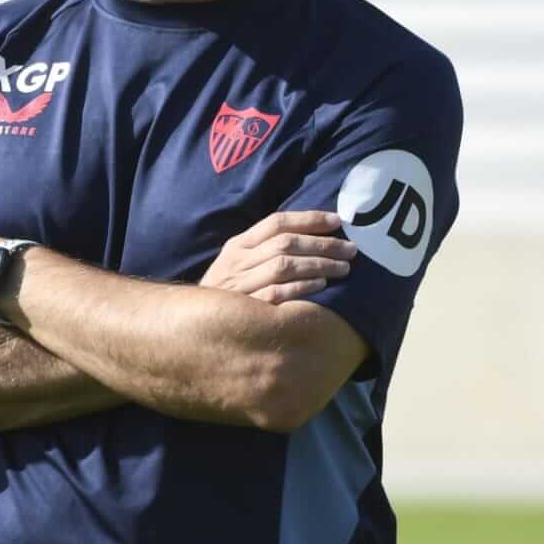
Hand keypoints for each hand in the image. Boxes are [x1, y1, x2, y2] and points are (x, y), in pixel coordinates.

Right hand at [199, 210, 356, 303]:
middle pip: (285, 243)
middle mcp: (238, 260)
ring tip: (344, 268)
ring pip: (284, 265)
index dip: (309, 219)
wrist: (193, 323)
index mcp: (238, 244)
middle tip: (350, 249)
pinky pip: (278, 293)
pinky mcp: (246, 307)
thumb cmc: (227, 292)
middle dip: (322, 244)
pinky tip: (322, 285)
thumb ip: (264, 249)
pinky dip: (302, 286)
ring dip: (318, 264)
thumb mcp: (238, 264)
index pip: (277, 222)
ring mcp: (241, 283)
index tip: (338, 222)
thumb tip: (310, 237)